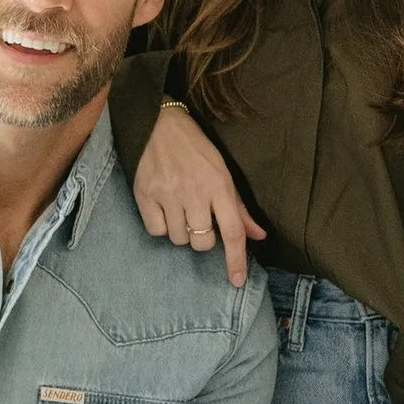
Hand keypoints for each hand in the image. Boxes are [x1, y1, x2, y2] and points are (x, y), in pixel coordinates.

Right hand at [133, 101, 266, 287]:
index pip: (232, 231)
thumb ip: (239, 207)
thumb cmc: (195, 147)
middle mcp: (194, 192)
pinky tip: (164, 208)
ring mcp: (168, 194)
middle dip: (204, 237)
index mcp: (219, 185)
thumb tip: (258, 236)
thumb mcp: (223, 171)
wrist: (157, 123)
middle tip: (199, 216)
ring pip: (179, 239)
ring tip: (180, 208)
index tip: (237, 280)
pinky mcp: (145, 195)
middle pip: (203, 242)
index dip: (236, 259)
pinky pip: (156, 231)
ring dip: (182, 231)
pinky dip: (162, 226)